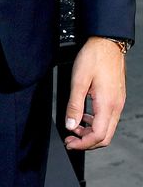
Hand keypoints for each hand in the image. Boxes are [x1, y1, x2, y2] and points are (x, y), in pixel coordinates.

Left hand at [64, 36, 125, 150]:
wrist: (107, 43)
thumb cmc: (94, 57)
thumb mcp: (79, 80)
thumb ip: (74, 105)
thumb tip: (70, 125)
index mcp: (107, 104)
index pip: (98, 136)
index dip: (83, 144)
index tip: (69, 143)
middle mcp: (116, 107)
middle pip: (104, 137)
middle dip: (86, 142)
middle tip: (70, 140)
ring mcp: (118, 103)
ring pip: (106, 129)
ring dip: (90, 132)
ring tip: (73, 128)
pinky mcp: (116, 98)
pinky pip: (108, 118)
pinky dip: (95, 123)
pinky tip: (84, 116)